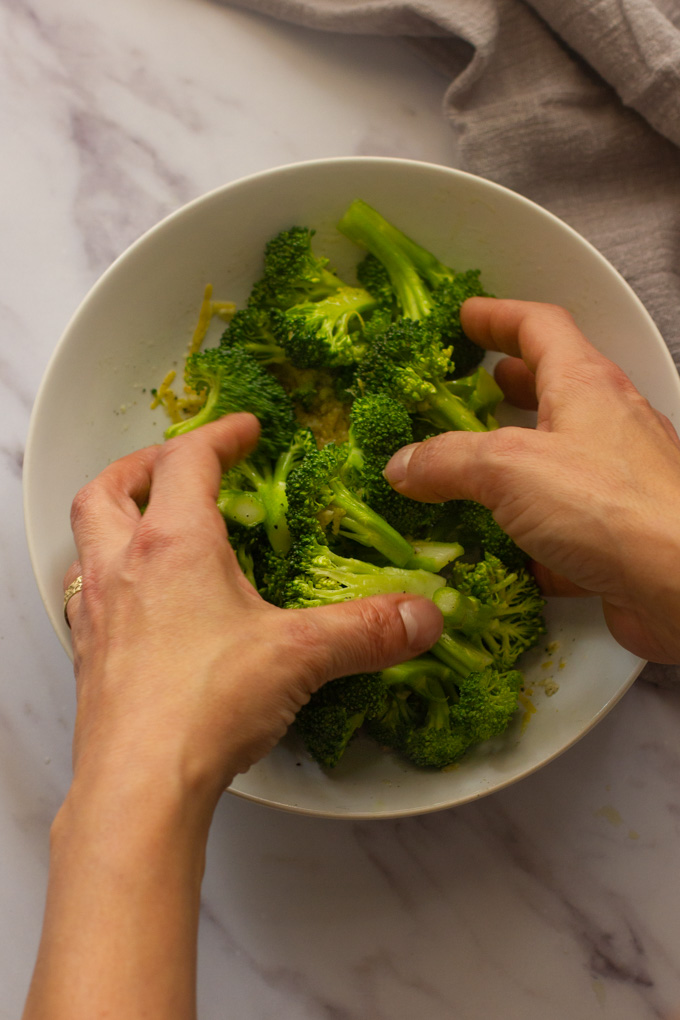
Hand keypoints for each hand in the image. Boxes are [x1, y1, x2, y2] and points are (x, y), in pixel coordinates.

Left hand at [23, 413, 441, 1019]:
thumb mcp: (300, 655)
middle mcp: (122, 568)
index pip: (186, 462)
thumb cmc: (207, 702)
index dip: (219, 436)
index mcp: (173, 545)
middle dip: (142, 464)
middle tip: (175, 463)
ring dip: (115, 519)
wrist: (138, 785)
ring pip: (86, 540)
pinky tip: (139, 604)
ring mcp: (96, 614)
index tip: (247, 429)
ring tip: (150, 526)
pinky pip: (85, 596)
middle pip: (108, 489)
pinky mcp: (89, 658)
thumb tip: (425, 615)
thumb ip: (367, 630)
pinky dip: (108, 579)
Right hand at [384, 298, 679, 663]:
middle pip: (554, 388)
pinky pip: (563, 524)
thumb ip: (448, 460)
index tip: (466, 315)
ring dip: (514, 459)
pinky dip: (527, 529)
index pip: (541, 327)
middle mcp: (607, 426)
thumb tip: (403, 463)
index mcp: (585, 385)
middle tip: (469, 389)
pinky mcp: (616, 538)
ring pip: (557, 458)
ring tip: (470, 467)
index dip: (499, 316)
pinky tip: (499, 547)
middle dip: (509, 385)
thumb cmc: (609, 506)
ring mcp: (616, 483)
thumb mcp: (509, 467)